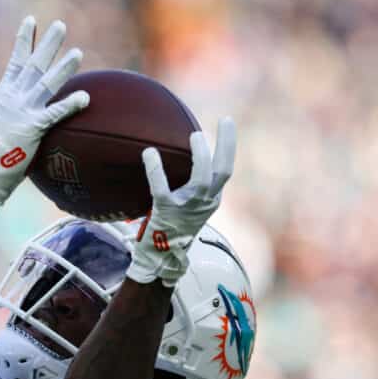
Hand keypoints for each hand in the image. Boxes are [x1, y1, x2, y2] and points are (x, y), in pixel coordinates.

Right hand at [0, 16, 89, 205]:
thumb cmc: (0, 145)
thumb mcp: (4, 117)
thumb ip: (18, 102)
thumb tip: (30, 93)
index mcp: (5, 92)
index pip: (16, 60)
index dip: (24, 40)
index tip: (30, 20)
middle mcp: (14, 97)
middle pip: (34, 65)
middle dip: (48, 44)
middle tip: (60, 25)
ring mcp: (23, 111)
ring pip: (46, 84)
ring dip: (63, 68)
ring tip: (78, 53)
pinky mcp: (33, 128)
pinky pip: (55, 113)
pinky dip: (71, 104)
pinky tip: (85, 97)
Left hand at [126, 118, 236, 286]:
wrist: (161, 257)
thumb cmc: (173, 226)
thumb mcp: (191, 205)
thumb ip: (193, 184)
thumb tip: (180, 152)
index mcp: (211, 200)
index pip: (225, 170)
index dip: (228, 145)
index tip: (226, 122)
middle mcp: (204, 203)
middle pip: (223, 172)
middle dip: (227, 145)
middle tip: (224, 121)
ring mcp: (187, 208)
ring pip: (202, 179)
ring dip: (201, 155)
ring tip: (195, 136)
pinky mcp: (166, 212)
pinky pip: (161, 188)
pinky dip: (155, 169)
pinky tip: (149, 153)